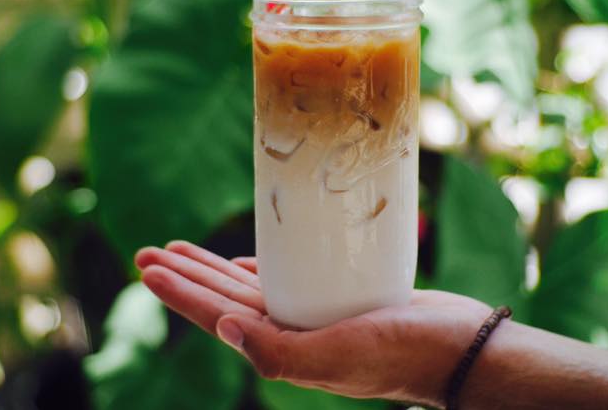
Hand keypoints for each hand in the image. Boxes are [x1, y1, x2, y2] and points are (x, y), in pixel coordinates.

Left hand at [135, 241, 491, 406]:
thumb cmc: (402, 354)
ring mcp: (315, 314)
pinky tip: (247, 260)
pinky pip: (288, 278)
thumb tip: (223, 325)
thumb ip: (277, 351)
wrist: (459, 349)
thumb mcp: (336, 357)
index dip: (180, 292)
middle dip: (187, 274)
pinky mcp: (340, 295)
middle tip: (150, 251)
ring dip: (215, 267)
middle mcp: (292, 331)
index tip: (148, 267)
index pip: (217, 315)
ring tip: (185, 249)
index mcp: (283, 347)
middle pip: (224, 297)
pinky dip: (262, 268)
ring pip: (250, 284)